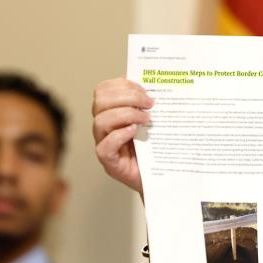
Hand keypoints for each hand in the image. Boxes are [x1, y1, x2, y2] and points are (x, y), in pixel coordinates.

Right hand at [92, 78, 151, 193]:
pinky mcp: (109, 163)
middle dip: (127, 97)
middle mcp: (104, 127)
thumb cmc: (157, 147)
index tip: (144, 90)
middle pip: (100, 102)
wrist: (162, 177)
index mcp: (112, 112)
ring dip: (126, 114)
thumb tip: (157, 86)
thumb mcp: (155, 120)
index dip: (122, 85)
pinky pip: (105, 146)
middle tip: (149, 104)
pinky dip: (119, 135)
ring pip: (101, 121)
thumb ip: (150, 104)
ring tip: (147, 119)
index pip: (103, 90)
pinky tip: (134, 132)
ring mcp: (104, 144)